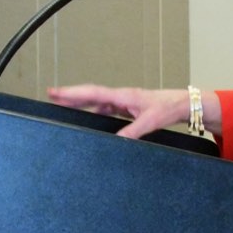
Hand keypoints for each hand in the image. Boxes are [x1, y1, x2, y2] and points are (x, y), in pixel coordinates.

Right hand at [47, 84, 191, 138]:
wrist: (181, 104)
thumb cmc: (167, 107)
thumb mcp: (151, 121)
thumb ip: (133, 131)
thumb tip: (117, 141)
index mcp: (122, 96)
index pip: (92, 93)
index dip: (72, 93)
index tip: (56, 92)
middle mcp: (119, 96)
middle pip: (89, 95)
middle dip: (69, 95)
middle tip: (50, 94)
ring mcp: (121, 102)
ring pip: (95, 101)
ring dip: (79, 102)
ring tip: (62, 105)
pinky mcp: (125, 108)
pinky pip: (103, 108)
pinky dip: (91, 110)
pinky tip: (86, 116)